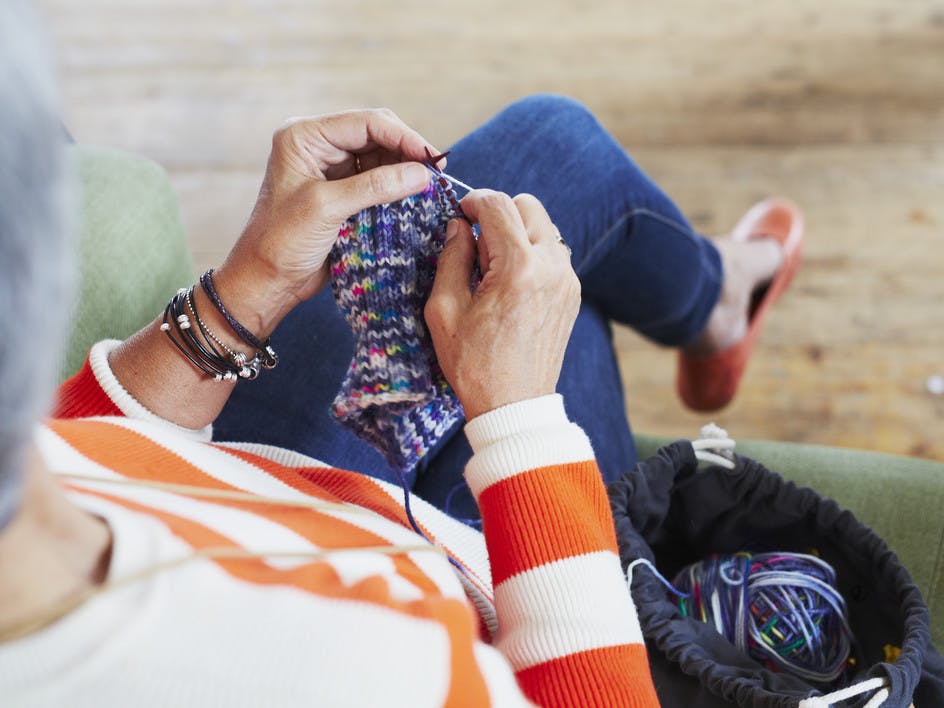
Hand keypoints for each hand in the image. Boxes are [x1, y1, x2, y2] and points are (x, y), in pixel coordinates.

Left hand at [215, 108, 437, 334]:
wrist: (267, 280)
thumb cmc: (282, 242)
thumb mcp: (327, 208)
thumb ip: (375, 186)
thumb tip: (422, 173)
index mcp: (304, 137)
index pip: (364, 123)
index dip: (403, 136)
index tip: (432, 158)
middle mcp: (318, 146)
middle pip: (376, 136)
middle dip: (406, 152)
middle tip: (437, 173)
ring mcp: (330, 169)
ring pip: (380, 159)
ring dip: (404, 171)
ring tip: (429, 187)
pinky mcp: (341, 193)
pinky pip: (377, 181)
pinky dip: (396, 188)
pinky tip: (414, 197)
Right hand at [424, 191, 580, 420]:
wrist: (513, 405)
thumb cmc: (473, 363)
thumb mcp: (444, 309)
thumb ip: (451, 257)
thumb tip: (459, 225)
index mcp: (518, 268)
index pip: (498, 205)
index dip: (473, 201)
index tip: (459, 214)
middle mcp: (551, 267)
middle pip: (528, 205)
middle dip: (499, 214)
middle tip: (477, 247)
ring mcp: (567, 280)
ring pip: (544, 226)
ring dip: (517, 233)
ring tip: (494, 270)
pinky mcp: (572, 293)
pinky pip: (553, 252)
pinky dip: (531, 253)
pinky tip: (511, 284)